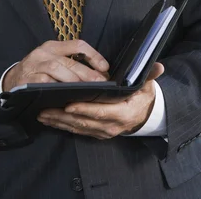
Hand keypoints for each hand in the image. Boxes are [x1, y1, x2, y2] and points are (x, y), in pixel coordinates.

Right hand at [2, 40, 108, 91]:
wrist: (11, 81)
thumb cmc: (37, 71)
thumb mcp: (52, 60)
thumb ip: (70, 62)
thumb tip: (98, 73)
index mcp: (53, 46)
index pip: (77, 45)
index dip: (94, 55)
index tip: (105, 67)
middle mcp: (43, 53)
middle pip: (70, 61)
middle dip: (88, 73)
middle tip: (101, 83)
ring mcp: (35, 66)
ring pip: (59, 71)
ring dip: (75, 82)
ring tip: (87, 92)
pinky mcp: (29, 80)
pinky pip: (46, 84)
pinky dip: (58, 90)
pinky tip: (68, 97)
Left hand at [37, 62, 164, 138]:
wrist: (145, 115)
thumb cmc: (142, 97)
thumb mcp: (147, 85)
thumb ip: (150, 76)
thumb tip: (159, 67)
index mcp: (123, 114)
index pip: (101, 112)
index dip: (84, 109)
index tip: (68, 103)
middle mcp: (111, 126)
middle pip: (84, 121)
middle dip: (63, 115)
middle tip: (45, 107)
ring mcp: (102, 132)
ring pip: (77, 128)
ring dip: (59, 121)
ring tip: (42, 113)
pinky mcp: (96, 133)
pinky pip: (77, 131)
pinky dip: (62, 125)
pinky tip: (49, 119)